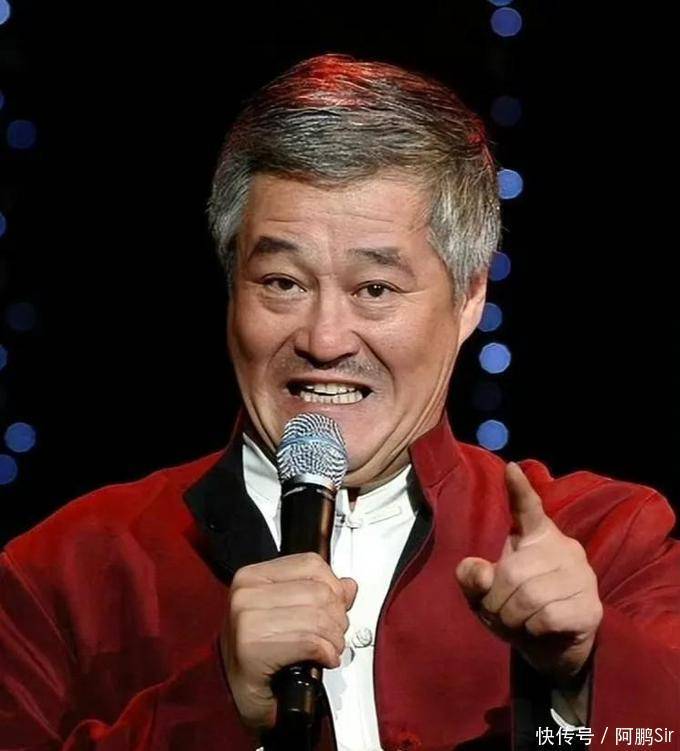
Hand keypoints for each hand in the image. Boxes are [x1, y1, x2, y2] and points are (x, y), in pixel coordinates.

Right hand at [221, 552, 356, 730]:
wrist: (232, 696)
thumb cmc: (256, 657)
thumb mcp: (287, 614)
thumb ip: (317, 593)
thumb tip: (347, 586)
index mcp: (253, 576)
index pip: (311, 564)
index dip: (334, 587)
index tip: (334, 606)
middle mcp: (246, 592)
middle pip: (319, 592)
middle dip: (337, 618)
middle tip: (334, 634)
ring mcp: (247, 618)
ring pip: (318, 617)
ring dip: (334, 639)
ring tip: (329, 648)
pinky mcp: (253, 646)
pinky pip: (310, 642)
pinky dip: (326, 653)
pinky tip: (322, 659)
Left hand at [456, 462, 602, 683]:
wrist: (550, 649)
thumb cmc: (515, 609)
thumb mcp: (483, 593)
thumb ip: (472, 578)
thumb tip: (482, 572)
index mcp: (535, 536)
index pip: (528, 508)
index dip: (519, 489)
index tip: (510, 468)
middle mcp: (563, 548)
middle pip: (514, 572)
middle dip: (495, 600)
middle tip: (498, 612)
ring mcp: (582, 576)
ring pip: (530, 596)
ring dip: (511, 617)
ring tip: (516, 621)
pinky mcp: (590, 607)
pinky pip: (547, 617)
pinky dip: (531, 629)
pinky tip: (537, 629)